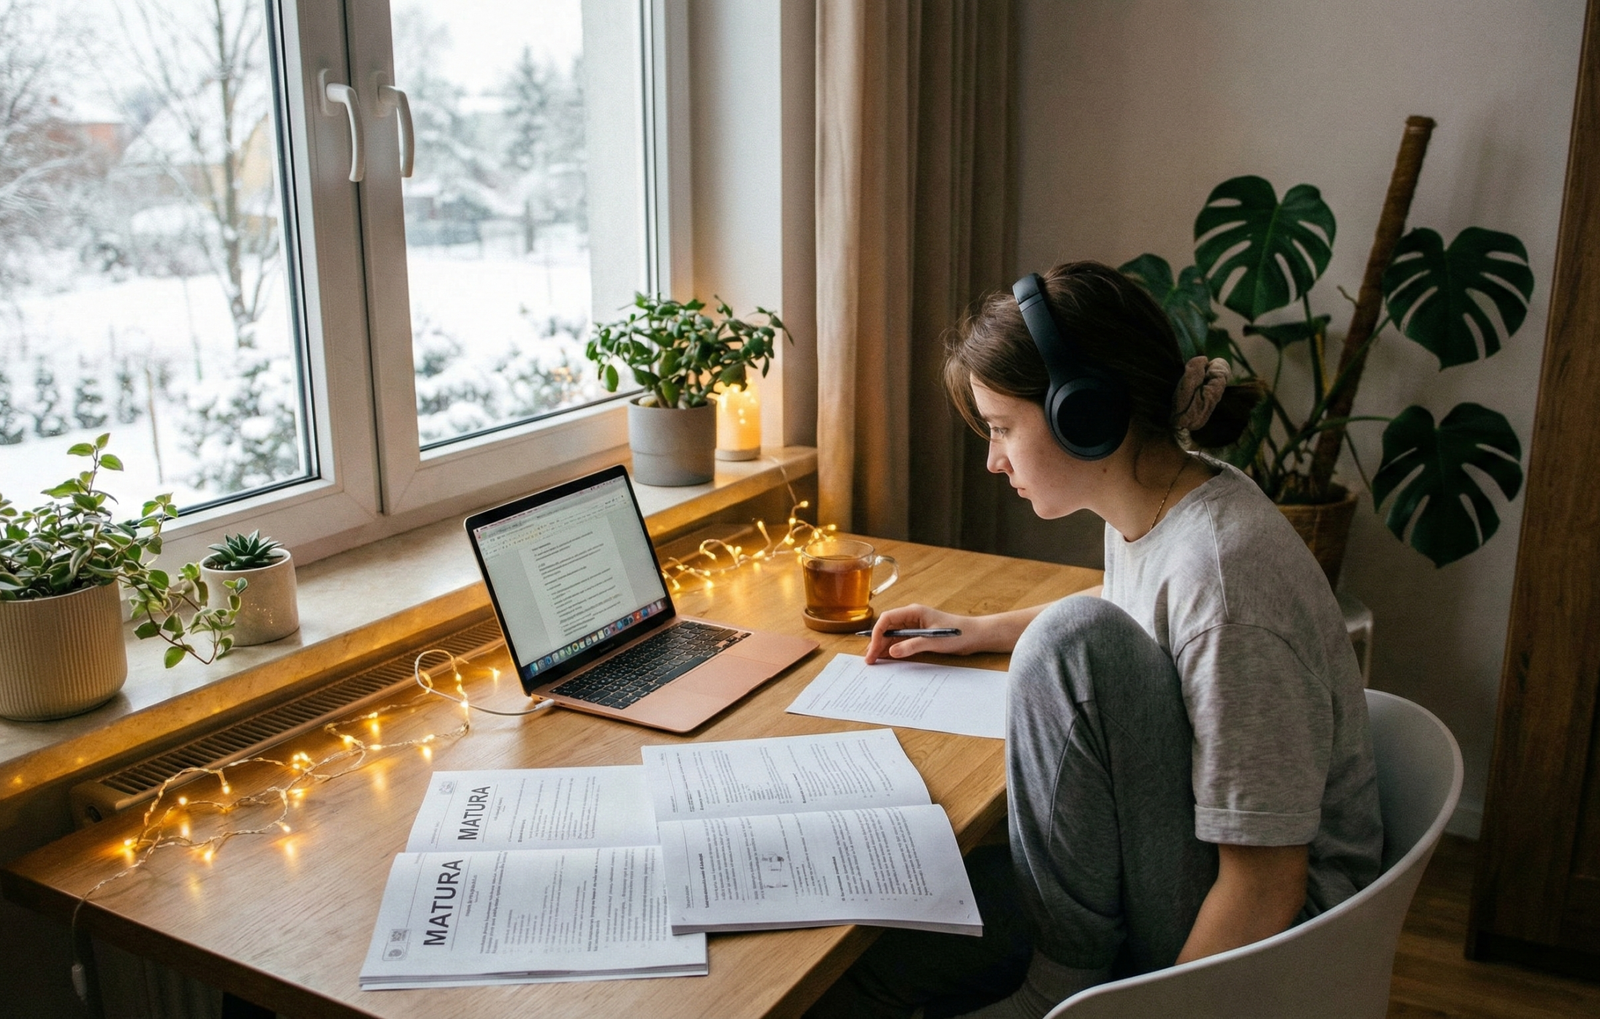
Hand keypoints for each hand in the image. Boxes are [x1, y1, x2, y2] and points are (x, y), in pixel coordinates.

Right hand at [863, 604, 983, 662]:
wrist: (975, 636)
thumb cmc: (957, 633)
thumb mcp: (934, 641)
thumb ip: (912, 645)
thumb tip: (892, 652)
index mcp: (913, 612)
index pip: (887, 619)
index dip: (877, 633)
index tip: (874, 648)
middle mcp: (911, 617)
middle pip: (887, 628)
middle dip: (877, 642)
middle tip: (870, 659)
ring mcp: (914, 627)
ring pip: (892, 636)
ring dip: (883, 647)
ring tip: (875, 661)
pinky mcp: (918, 635)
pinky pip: (901, 642)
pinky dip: (893, 650)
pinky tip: (887, 658)